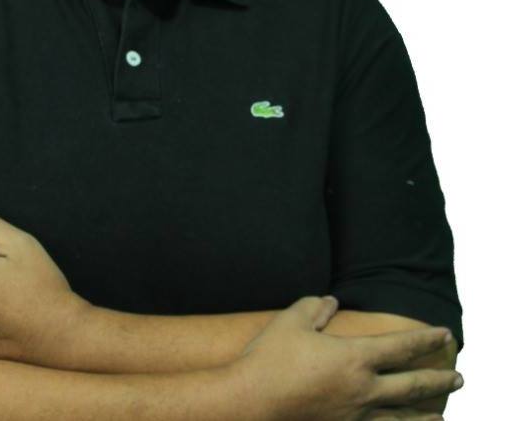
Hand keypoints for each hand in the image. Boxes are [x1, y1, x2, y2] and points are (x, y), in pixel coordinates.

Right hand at [220, 296, 461, 419]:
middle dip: (439, 379)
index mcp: (354, 358)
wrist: (251, 403)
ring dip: (425, 416)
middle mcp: (363, 390)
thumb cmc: (269, 358)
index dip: (425, 339)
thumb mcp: (290, 321)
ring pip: (402, 419)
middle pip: (413, 386)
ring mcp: (355, 417)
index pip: (401, 346)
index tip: (445, 335)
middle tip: (459, 376)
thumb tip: (330, 301)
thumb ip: (313, 307)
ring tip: (441, 417)